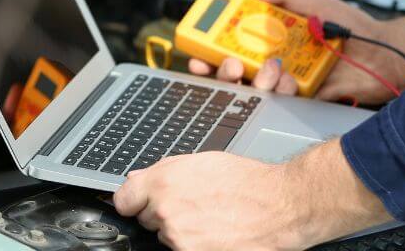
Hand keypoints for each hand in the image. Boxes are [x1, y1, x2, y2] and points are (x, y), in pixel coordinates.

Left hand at [113, 140, 390, 250]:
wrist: (281, 206)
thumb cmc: (247, 181)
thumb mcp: (202, 161)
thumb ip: (164, 171)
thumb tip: (138, 179)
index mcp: (163, 181)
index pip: (123, 200)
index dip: (135, 200)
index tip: (142, 202)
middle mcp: (165, 211)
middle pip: (146, 219)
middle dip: (163, 212)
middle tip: (194, 204)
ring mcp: (178, 238)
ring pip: (166, 237)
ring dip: (181, 230)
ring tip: (210, 217)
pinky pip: (183, 249)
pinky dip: (195, 244)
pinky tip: (215, 232)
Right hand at [187, 0, 404, 104]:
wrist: (384, 54)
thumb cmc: (352, 25)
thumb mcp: (314, 3)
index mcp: (273, 36)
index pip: (233, 42)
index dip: (211, 46)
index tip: (198, 47)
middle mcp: (275, 59)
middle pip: (234, 69)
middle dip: (221, 69)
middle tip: (227, 63)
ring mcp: (287, 81)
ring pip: (253, 87)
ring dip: (253, 79)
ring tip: (271, 67)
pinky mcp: (303, 99)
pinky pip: (280, 99)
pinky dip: (279, 89)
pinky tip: (288, 80)